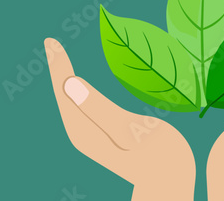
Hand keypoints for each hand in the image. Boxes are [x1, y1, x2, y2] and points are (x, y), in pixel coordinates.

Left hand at [45, 38, 194, 200]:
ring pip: (74, 100)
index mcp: (85, 130)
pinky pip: (86, 105)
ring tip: (61, 58)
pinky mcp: (106, 131)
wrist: (172, 180)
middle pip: (65, 95)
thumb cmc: (159, 157)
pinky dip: (82, 89)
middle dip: (59, 69)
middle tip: (51, 43)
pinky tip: (82, 84)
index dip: (60, 66)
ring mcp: (94, 133)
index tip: (52, 42)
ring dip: (68, 78)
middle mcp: (84, 132)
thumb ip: (100, 109)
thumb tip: (70, 84)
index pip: (66, 92)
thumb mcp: (130, 131)